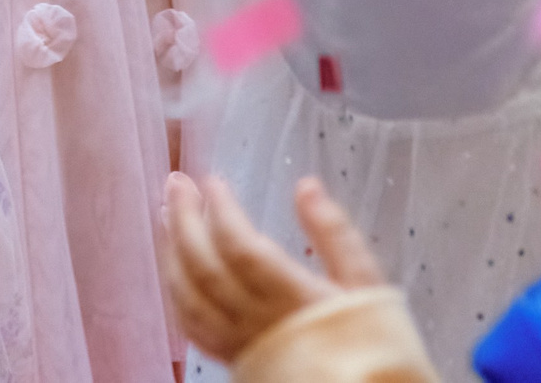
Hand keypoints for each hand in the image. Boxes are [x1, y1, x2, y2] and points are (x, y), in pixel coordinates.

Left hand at [162, 173, 385, 362]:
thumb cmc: (373, 340)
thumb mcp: (368, 284)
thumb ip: (336, 234)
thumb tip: (306, 185)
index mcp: (294, 300)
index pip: (241, 247)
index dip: (220, 210)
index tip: (212, 181)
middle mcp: (259, 323)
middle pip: (204, 266)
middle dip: (184, 219)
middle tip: (176, 182)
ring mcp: (240, 344)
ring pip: (189, 295)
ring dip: (172, 250)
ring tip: (167, 213)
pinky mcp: (233, 360)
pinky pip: (191, 325)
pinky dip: (176, 290)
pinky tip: (173, 265)